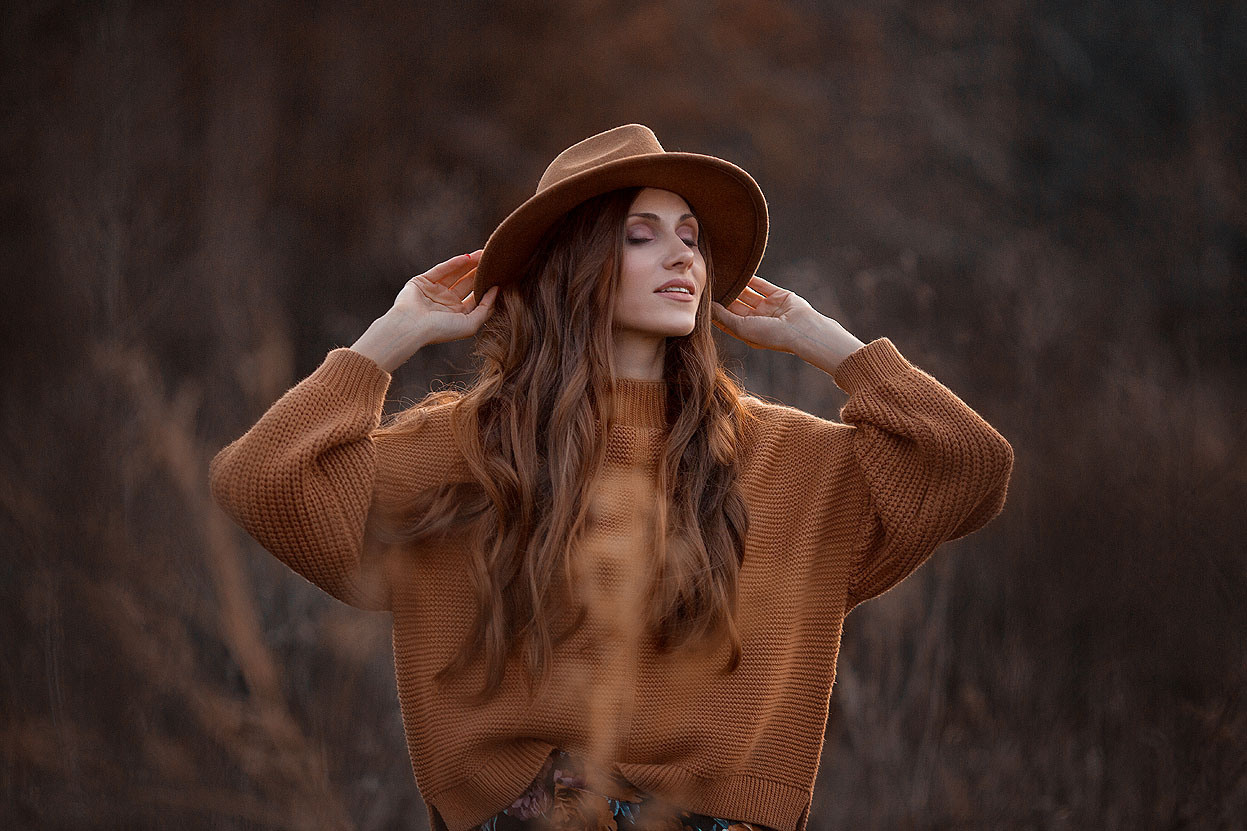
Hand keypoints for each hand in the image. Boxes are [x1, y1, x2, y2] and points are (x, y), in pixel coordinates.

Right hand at [351, 251, 498, 371]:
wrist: (411, 327)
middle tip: (493, 260)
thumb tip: (497, 290)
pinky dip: (453, 263)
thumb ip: (486, 308)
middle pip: (467, 283)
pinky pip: (441, 270)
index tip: (501, 276)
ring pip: (455, 274)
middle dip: (478, 272)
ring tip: (483, 254)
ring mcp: (433, 291)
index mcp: (457, 315)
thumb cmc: (441, 330)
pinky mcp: (422, 282)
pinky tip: (467, 257)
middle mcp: (446, 303)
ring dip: (468, 264)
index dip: (487, 287)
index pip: (475, 297)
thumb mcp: (471, 324)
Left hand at [710, 275, 820, 352]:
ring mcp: (769, 308)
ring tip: (722, 274)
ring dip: (736, 285)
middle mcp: (757, 320)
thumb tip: (708, 307)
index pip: (727, 320)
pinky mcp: (778, 296)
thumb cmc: (770, 335)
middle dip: (724, 296)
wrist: (801, 329)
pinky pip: (762, 284)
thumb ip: (724, 317)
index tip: (703, 300)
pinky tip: (739, 271)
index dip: (716, 311)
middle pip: (736, 305)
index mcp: (748, 332)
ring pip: (748, 294)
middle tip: (710, 283)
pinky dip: (751, 278)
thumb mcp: (741, 328)